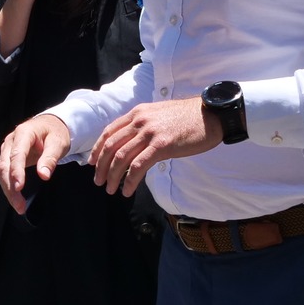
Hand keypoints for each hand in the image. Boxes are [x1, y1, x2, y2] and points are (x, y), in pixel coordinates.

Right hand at [0, 113, 73, 213]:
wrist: (50, 125)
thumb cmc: (55, 132)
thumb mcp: (58, 143)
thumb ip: (50, 158)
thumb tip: (44, 175)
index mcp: (23, 133)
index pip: (16, 154)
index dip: (16, 171)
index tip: (20, 188)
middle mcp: (11, 141)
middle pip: (5, 166)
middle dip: (10, 186)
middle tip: (20, 206)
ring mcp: (7, 149)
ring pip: (2, 172)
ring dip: (8, 190)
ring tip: (19, 207)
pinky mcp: (8, 158)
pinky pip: (5, 173)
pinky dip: (9, 187)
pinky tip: (16, 199)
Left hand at [90, 99, 222, 194]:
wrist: (211, 115)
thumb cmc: (188, 118)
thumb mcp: (159, 115)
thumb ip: (143, 126)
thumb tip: (132, 144)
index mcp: (137, 113)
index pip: (109, 132)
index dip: (97, 149)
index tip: (92, 163)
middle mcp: (139, 121)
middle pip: (111, 147)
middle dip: (101, 166)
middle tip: (98, 181)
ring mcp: (150, 133)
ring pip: (121, 158)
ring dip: (112, 176)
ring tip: (110, 189)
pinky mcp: (162, 145)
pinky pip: (138, 166)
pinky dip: (130, 181)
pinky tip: (127, 190)